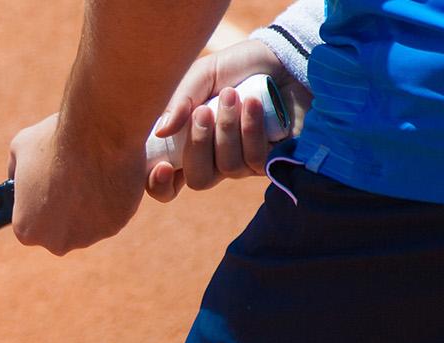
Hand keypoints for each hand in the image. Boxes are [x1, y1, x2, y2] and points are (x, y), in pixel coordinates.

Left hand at [8, 113, 146, 255]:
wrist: (97, 134)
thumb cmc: (55, 141)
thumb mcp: (19, 150)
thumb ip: (15, 172)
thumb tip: (16, 178)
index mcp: (26, 229)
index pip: (29, 225)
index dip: (37, 206)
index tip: (46, 191)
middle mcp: (55, 242)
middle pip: (59, 231)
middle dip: (64, 210)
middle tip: (69, 181)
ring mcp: (86, 237)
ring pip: (87, 225)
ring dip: (88, 207)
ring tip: (89, 176)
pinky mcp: (114, 228)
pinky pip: (110, 216)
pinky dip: (110, 202)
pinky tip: (107, 178)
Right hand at [145, 40, 313, 201]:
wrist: (284, 57)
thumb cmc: (239, 66)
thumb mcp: (203, 75)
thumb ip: (180, 101)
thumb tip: (161, 131)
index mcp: (190, 142)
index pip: (168, 182)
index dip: (159, 184)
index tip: (162, 167)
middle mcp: (217, 159)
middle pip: (198, 179)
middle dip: (198, 145)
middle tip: (203, 111)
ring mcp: (246, 162)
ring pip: (228, 167)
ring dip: (227, 129)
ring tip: (233, 95)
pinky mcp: (274, 159)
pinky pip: (255, 159)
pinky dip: (250, 130)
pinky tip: (254, 104)